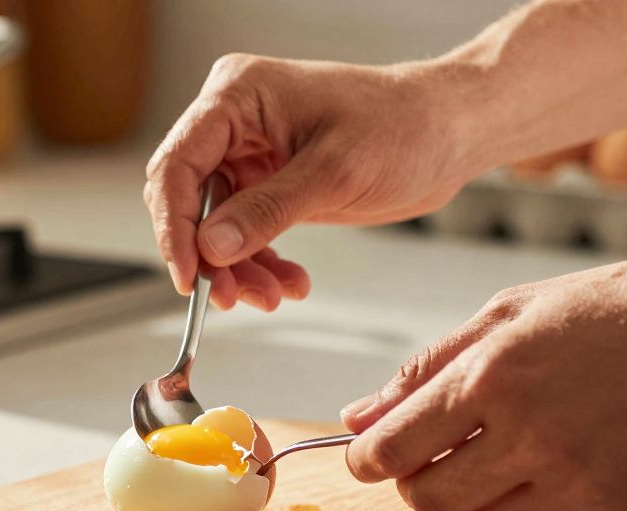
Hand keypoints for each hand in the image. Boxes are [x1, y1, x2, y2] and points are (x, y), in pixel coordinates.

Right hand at [144, 54, 472, 309]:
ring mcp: (249, 152)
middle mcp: (234, 121)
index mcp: (238, 96)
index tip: (190, 277)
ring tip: (272, 296)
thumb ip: (268, 210)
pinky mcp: (268, 182)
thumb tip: (210, 248)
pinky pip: (243, 232)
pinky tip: (288, 283)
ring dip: (236, 268)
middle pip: (188, 198)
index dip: (175, 226)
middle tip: (232, 298)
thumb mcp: (335, 171)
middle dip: (208, 255)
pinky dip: (259, 263)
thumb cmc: (404, 125)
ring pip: (214, 225)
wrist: (450, 132)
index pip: (177, 165)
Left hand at [341, 244, 626, 510]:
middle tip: (441, 460)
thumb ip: (429, 367)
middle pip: (428, 501)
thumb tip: (362, 414)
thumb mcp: (513, 311)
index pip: (391, 449)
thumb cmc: (626, 311)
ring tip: (504, 467)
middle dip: (420, 484)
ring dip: (477, 507)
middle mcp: (530, 434)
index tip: (369, 459)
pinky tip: (560, 476)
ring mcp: (580, 480)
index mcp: (492, 376)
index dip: (366, 460)